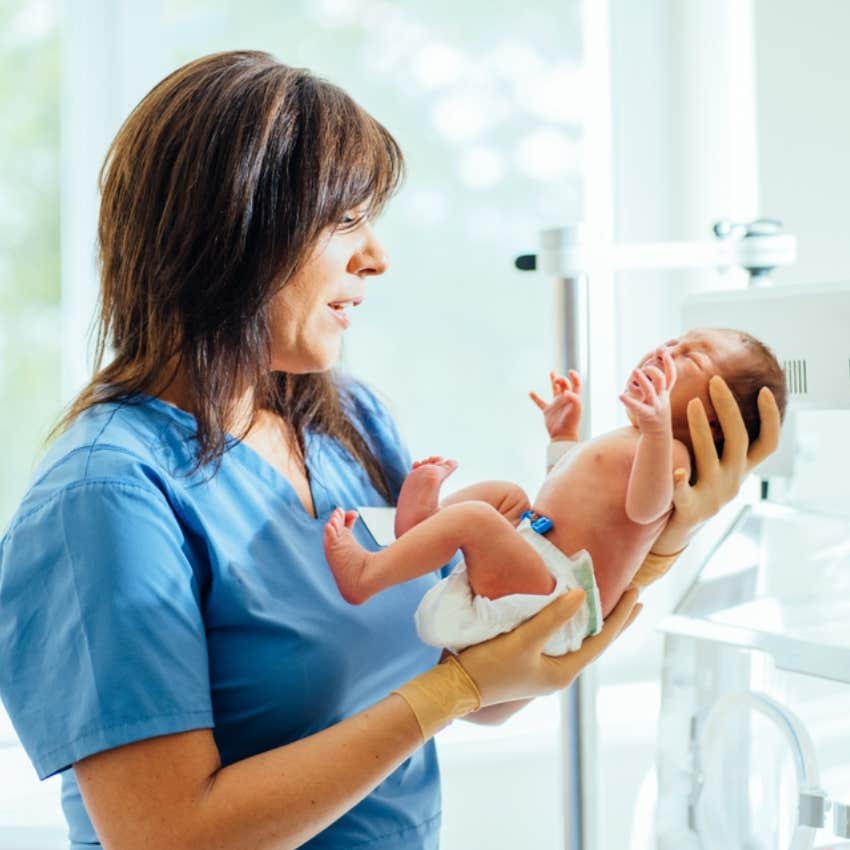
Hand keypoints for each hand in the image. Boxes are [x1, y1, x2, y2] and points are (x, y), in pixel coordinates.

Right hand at [456, 587, 640, 705]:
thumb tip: (581, 595)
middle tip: (635, 595)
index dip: (620, 616)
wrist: (455, 687)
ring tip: (607, 601)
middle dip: (615, 619)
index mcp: (563, 671)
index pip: (601, 640)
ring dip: (593, 618)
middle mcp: (558, 671)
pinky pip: (560, 637)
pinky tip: (568, 611)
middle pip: (595, 640)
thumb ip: (552, 618)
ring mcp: (543, 667)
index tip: (636, 593)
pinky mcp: (528, 660)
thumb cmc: (488, 667)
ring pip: (579, 639)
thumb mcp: (522, 641)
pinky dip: (571, 621)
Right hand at [530, 370, 581, 440]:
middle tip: (557, 380)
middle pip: (565, 385)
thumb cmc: (571, 423)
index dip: (575, 376)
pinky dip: (535, 398)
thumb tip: (566, 391)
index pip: (576, 384)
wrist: (563, 435)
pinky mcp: (548, 411)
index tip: (570, 372)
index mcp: (574, 399)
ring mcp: (556, 405)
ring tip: (552, 372)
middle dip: (561, 379)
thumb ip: (574, 398)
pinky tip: (531, 393)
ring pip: (555, 390)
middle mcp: (565, 400)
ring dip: (553, 381)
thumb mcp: (576, 409)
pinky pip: (541, 403)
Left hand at [619, 350, 675, 436]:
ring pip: (650, 391)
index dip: (669, 364)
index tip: (664, 352)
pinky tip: (621, 396)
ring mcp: (655, 407)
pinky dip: (629, 401)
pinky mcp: (647, 415)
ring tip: (634, 371)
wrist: (658, 436)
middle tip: (643, 367)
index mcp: (664, 393)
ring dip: (642, 380)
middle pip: (661, 380)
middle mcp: (662, 398)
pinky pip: (638, 407)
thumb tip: (638, 372)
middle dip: (653, 370)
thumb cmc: (654, 414)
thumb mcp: (656, 399)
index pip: (671, 376)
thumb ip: (649, 386)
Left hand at [653, 376, 781, 553]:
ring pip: (711, 459)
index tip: (764, 391)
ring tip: (693, 403)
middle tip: (716, 381)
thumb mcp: (714, 467)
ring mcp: (713, 497)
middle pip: (739, 441)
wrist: (676, 531)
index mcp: (740, 471)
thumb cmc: (694, 490)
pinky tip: (677, 470)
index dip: (771, 419)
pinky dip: (682, 482)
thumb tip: (717, 402)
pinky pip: (686, 494)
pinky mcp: (691, 511)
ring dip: (702, 429)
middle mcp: (732, 482)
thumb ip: (719, 444)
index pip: (767, 444)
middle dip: (728, 409)